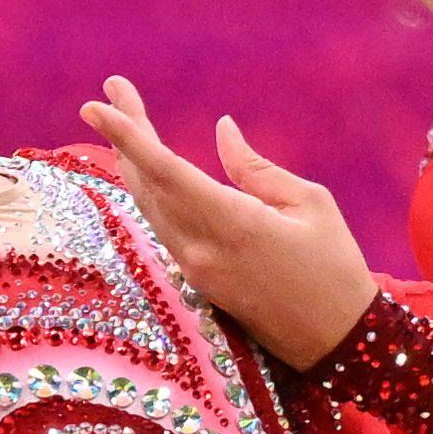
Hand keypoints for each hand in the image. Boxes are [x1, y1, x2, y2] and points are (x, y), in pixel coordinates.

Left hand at [79, 79, 380, 367]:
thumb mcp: (309, 204)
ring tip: (126, 118)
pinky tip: (146, 167)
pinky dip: (149, 189)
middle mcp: (201, 250)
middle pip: (147, 184)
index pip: (165, 172)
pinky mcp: (197, 280)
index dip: (127, 136)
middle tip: (109, 91)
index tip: (95, 105)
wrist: (337, 342)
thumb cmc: (335, 267)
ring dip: (132, 160)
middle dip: (124, 135)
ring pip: (149, 205)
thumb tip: (221, 130)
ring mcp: (195, 269)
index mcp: (233, 225)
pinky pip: (162, 224)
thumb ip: (256, 168)